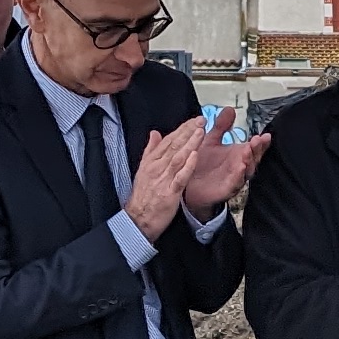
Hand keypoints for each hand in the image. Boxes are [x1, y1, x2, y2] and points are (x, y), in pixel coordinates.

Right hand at [123, 116, 203, 239]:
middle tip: (201, 119)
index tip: (194, 120)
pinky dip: (187, 166)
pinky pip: (180, 177)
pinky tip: (195, 156)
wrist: (138, 219)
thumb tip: (154, 133)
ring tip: (200, 131)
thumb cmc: (143, 196)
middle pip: (174, 146)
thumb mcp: (143, 170)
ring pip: (178, 158)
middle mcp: (157, 168)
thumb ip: (151, 150)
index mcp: (152, 161)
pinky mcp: (169, 193)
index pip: (169, 141)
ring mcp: (163, 180)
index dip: (182, 129)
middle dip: (188, 131)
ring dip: (189, 144)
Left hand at [177, 108, 265, 215]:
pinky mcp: (225, 190)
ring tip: (248, 152)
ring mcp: (233, 179)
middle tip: (257, 140)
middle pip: (253, 159)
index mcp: (237, 154)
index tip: (266, 135)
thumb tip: (230, 109)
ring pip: (246, 172)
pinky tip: (240, 167)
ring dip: (249, 161)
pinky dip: (238, 176)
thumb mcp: (211, 140)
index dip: (261, 142)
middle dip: (257, 150)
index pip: (253, 147)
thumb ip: (221, 126)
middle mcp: (238, 167)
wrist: (188, 184)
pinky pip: (234, 184)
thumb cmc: (201, 163)